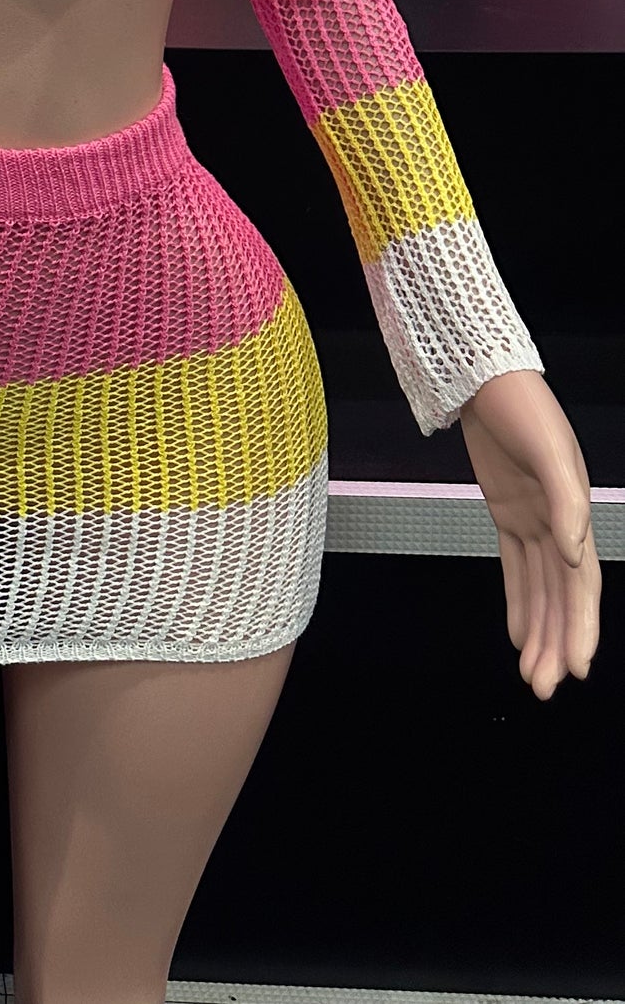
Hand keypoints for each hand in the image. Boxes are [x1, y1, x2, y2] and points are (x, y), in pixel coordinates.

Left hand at [461, 369, 599, 698]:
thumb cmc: (523, 407)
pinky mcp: (508, 513)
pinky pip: (516, 569)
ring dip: (539, 633)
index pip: (582, 583)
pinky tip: (519, 637)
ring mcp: (534, 520)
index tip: (578, 668)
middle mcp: (560, 523)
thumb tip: (574, 552)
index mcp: (576, 512)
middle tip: (544, 689)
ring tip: (532, 677)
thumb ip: (564, 503)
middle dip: (557, 644)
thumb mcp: (549, 450)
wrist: (483, 377)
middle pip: (561, 596)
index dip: (581, 626)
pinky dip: (519, 604)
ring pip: (540, 590)